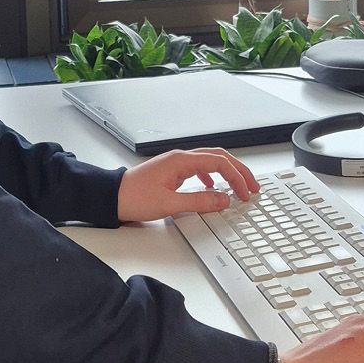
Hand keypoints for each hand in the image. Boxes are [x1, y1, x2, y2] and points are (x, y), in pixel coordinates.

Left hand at [116, 148, 259, 223]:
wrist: (111, 197)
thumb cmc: (134, 198)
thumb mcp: (169, 205)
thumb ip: (199, 201)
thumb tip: (224, 200)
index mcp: (181, 161)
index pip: (219, 163)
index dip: (237, 177)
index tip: (246, 193)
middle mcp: (179, 158)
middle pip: (218, 157)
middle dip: (238, 171)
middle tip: (253, 186)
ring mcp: (175, 163)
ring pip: (209, 161)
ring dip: (227, 172)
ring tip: (239, 186)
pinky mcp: (171, 172)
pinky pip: (198, 168)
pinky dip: (212, 176)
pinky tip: (213, 188)